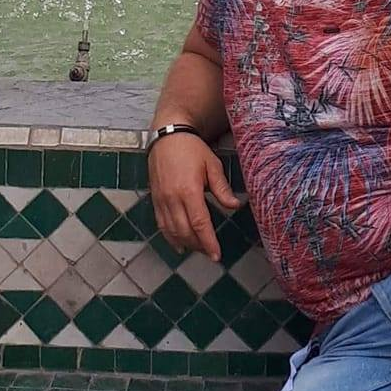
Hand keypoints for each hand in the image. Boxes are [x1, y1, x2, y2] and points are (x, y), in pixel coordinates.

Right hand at [149, 132, 243, 261]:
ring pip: (172, 231)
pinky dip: (170, 237)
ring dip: (185, 243)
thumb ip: (222, 189)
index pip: (200, 223)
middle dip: (198, 246)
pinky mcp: (155, 198)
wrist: (167, 135)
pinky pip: (161, 224)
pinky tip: (179, 244)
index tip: (216, 255)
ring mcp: (161, 199)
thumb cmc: (192, 149)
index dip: (208, 242)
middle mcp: (172, 198)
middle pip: (185, 231)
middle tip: (210, 253)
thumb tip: (235, 206)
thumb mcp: (212, 165)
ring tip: (198, 249)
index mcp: (189, 190)